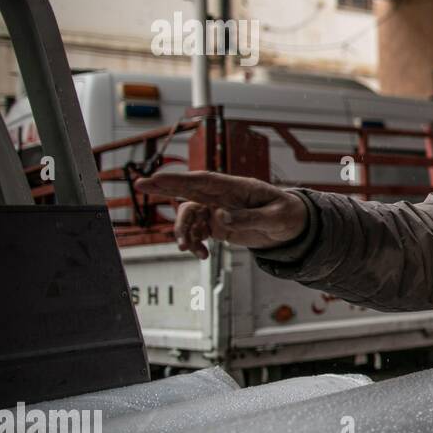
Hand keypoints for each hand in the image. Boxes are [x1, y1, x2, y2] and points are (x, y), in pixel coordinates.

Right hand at [133, 171, 307, 259]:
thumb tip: (220, 218)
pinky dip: (195, 243)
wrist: (293, 228)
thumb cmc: (288, 215)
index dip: (180, 179)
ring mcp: (218, 210)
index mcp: (238, 187)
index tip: (157, 178)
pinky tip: (202, 255)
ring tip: (189, 249)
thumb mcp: (276, 218)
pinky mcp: (218, 226)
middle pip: (189, 190)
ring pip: (190, 215)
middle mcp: (223, 197)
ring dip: (184, 231)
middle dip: (164, 187)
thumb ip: (249, 218)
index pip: (204, 180)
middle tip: (140, 185)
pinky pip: (198, 232)